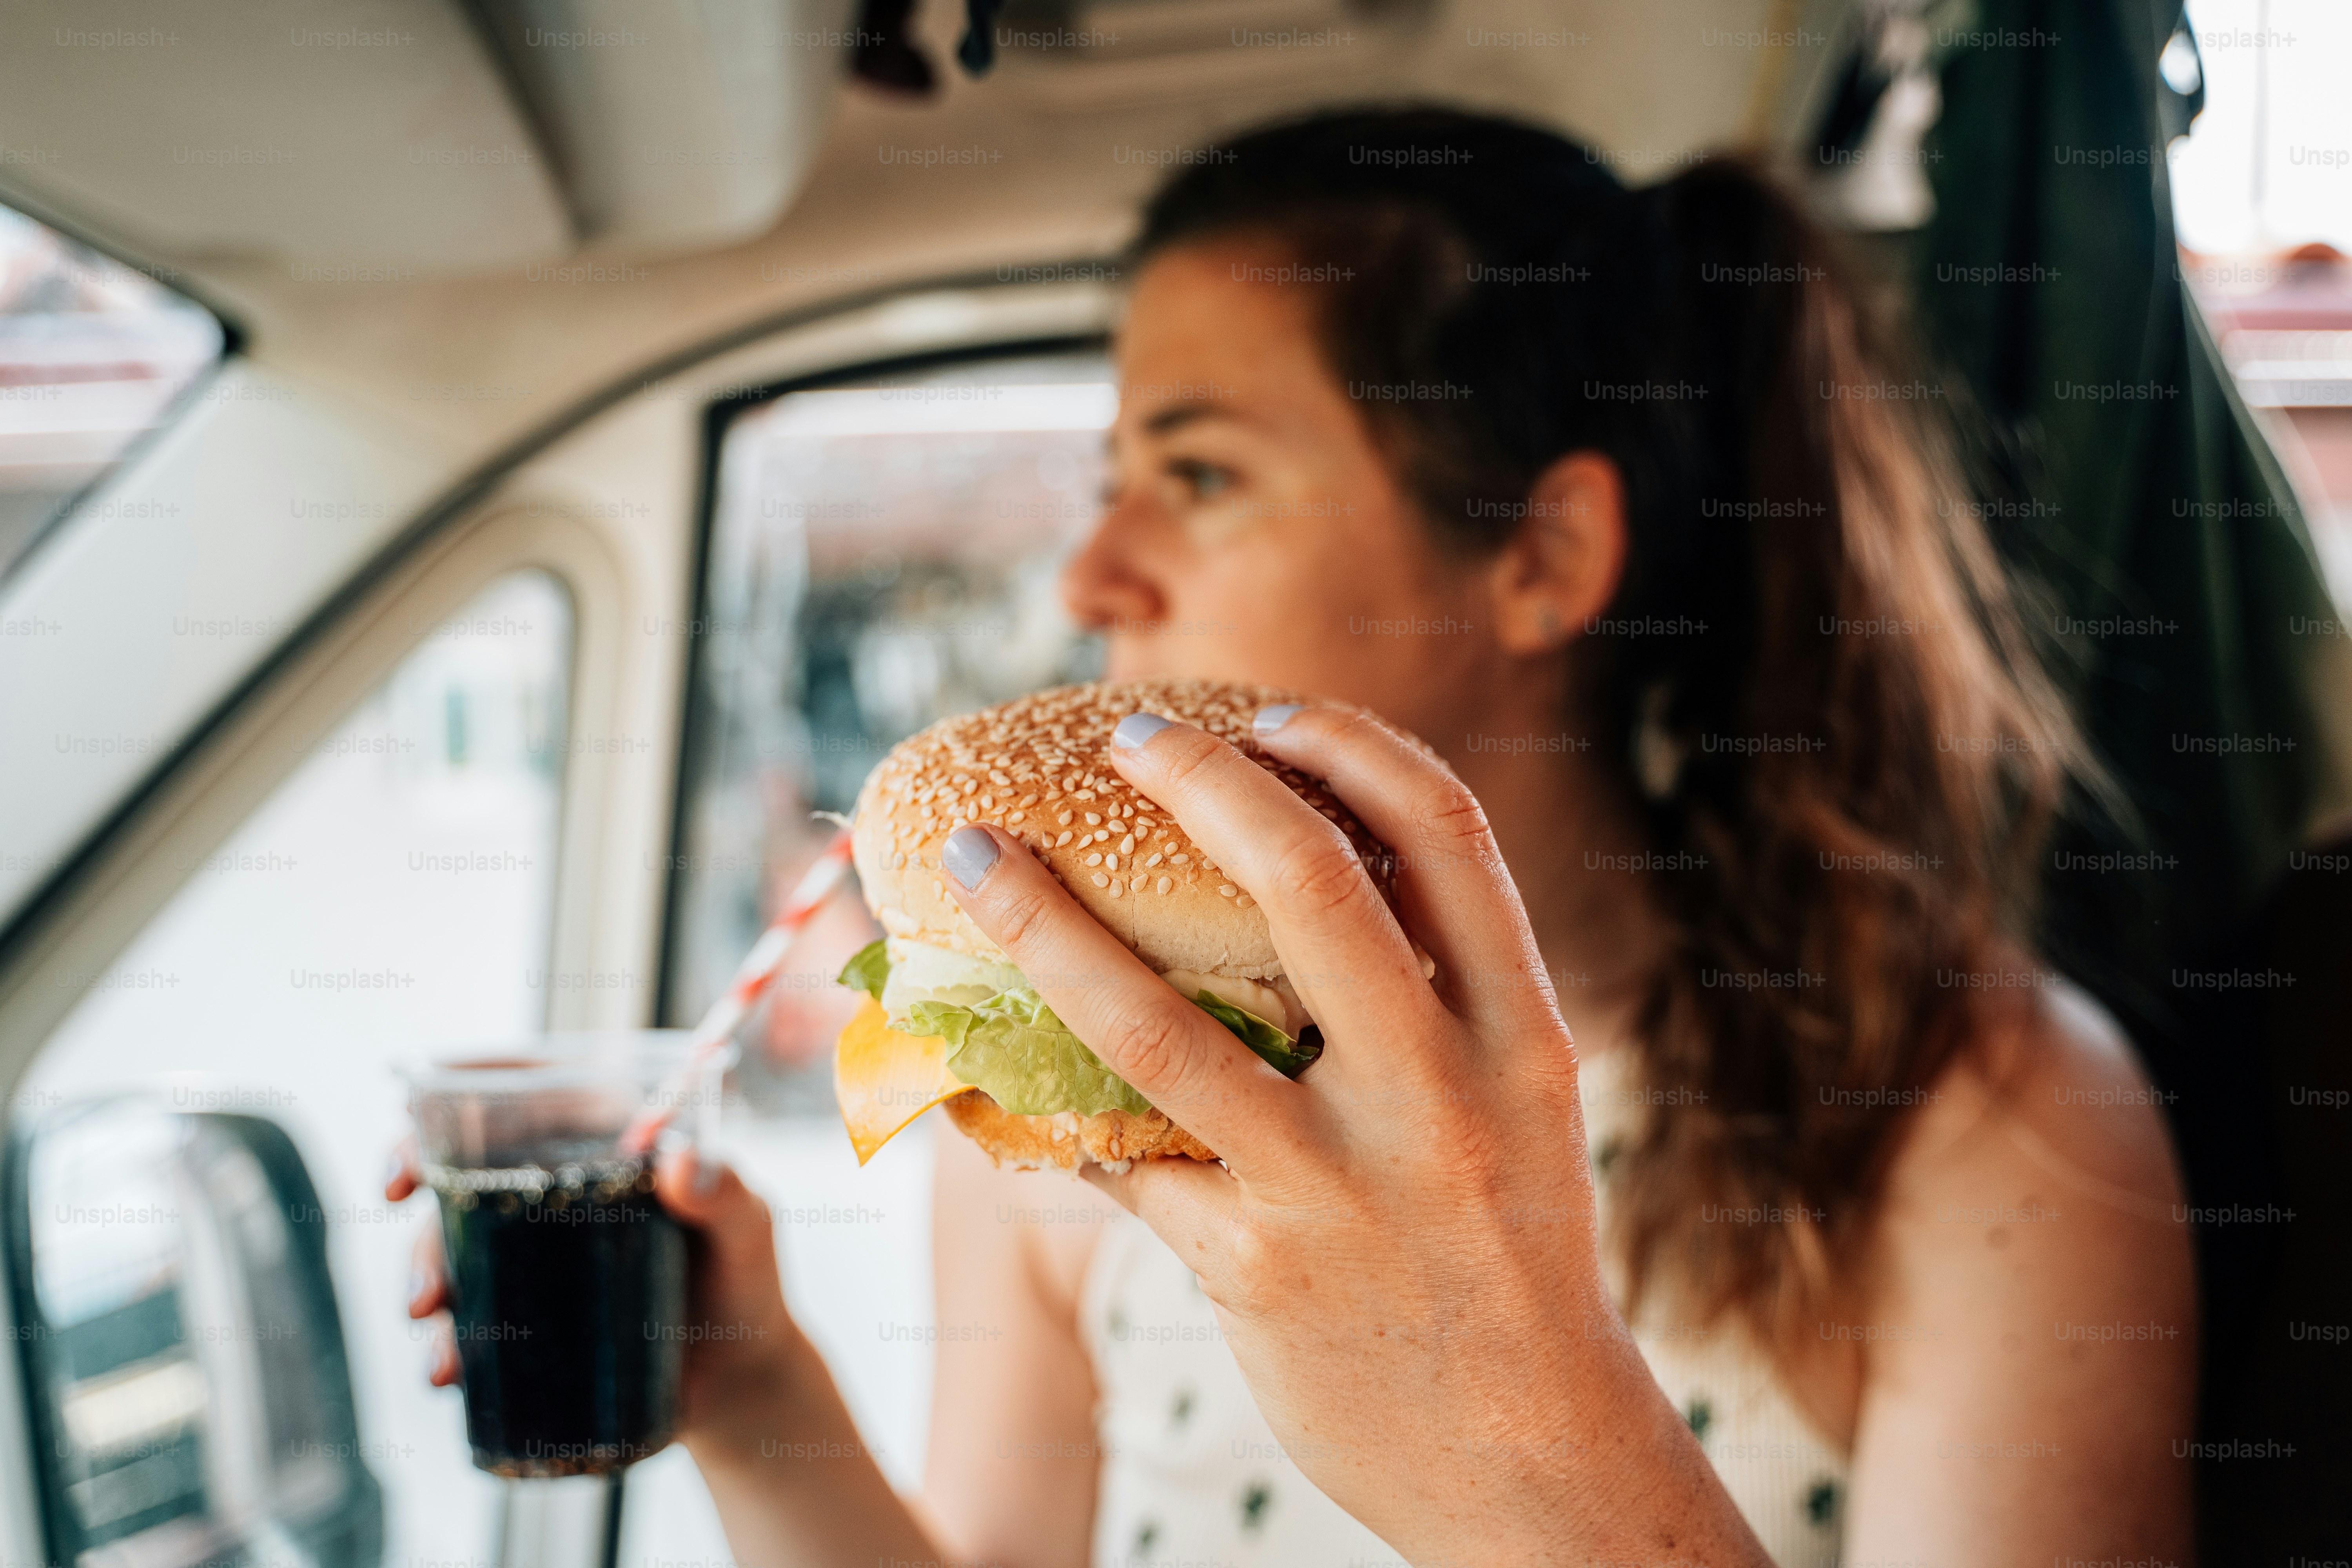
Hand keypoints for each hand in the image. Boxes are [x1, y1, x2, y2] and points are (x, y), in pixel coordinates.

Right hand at [385, 1141, 805, 1463]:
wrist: (742, 1378)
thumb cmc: (749, 1281)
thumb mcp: (749, 1230)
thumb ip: (726, 1194)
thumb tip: (681, 1160)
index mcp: (598, 1142)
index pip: (511, 1098)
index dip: (443, 1106)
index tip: (409, 1142)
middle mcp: (554, 1189)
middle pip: (460, 1171)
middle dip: (421, 1208)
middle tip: (413, 1258)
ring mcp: (534, 1255)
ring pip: (451, 1248)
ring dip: (425, 1284)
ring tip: (437, 1338)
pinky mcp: (527, 1318)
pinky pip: (467, 1320)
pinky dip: (447, 1346)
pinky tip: (448, 1373)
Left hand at [935, 705, 1766, 1565]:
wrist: (1533, 1459)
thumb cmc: (1509, 1256)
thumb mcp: (1518, 1110)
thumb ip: (1441, 999)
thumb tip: (1306, 877)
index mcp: (1524, 1038)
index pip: (1447, 836)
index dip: (1352, 747)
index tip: (1270, 710)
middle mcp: (1442, 1097)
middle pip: (1312, 886)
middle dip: (1205, 783)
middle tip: (1124, 734)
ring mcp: (1342, 1187)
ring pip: (1160, 1026)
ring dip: (1047, 929)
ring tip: (979, 858)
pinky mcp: (1256, 1270)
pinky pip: (1122, 1159)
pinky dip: (1048, 1102)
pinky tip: (991, 1062)